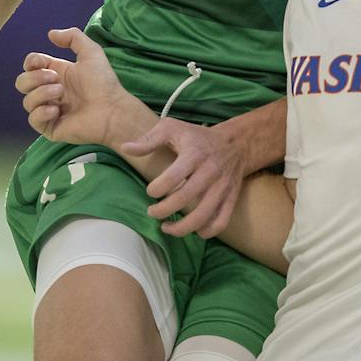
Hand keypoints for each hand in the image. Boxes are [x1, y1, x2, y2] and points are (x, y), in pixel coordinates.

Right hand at [16, 27, 150, 146]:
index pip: (30, 66)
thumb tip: (50, 34)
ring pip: (27, 101)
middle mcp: (50, 92)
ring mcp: (49, 110)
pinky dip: (41, 112)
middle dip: (34, 78)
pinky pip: (33, 120)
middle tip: (56, 79)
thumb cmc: (103, 82)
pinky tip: (57, 110)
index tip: (42, 62)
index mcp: (56, 74)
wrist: (111, 110)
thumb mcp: (91, 52)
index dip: (31, 62)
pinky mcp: (50, 127)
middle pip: (22, 83)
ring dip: (41, 94)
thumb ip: (73, 37)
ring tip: (61, 93)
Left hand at [122, 119, 245, 238]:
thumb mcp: (173, 128)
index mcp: (194, 154)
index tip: (150, 191)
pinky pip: (220, 222)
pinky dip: (205, 232)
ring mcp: (222, 187)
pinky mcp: (231, 198)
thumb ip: (149, 139)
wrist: (235, 144)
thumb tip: (125, 148)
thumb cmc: (197, 137)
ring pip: (202, 216)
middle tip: (152, 212)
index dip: (156, 189)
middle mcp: (210, 171)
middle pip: (184, 198)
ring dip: (181, 228)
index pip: (172, 177)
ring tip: (166, 227)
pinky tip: (192, 230)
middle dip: (163, 210)